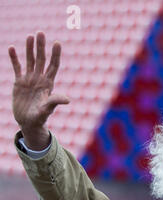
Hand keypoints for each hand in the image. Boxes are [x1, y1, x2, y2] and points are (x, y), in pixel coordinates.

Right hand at [8, 31, 68, 149]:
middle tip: (41, 32)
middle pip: (41, 59)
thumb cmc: (40, 117)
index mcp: (48, 84)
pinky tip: (12, 48)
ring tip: (30, 36)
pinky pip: (17, 68)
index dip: (55, 55)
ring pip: (30, 61)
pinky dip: (14, 58)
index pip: (53, 66)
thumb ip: (55, 102)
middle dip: (41, 46)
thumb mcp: (47, 110)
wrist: (29, 122)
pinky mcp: (19, 83)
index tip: (57, 43)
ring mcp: (30, 80)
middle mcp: (40, 79)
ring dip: (29, 48)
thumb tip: (68, 100)